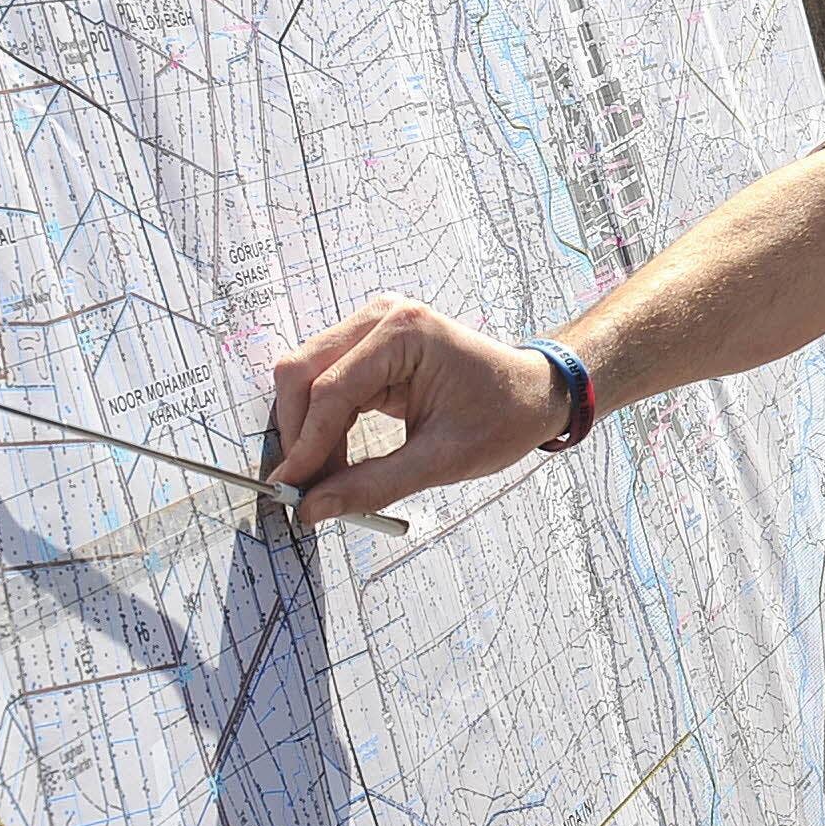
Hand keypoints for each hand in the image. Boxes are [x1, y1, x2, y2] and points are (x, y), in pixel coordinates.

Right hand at [269, 293, 571, 524]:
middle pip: (303, 371)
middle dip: (297, 433)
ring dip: (305, 430)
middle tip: (301, 489)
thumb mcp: (442, 460)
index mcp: (406, 333)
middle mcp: (382, 317)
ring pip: (305, 376)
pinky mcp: (370, 345)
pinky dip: (321, 423)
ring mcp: (373, 326)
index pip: (331, 389)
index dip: (306, 445)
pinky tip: (332, 459)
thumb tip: (312, 508)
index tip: (290, 492)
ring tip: (321, 480)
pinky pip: (325, 382)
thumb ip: (373, 484)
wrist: (534, 394)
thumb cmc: (503, 418)